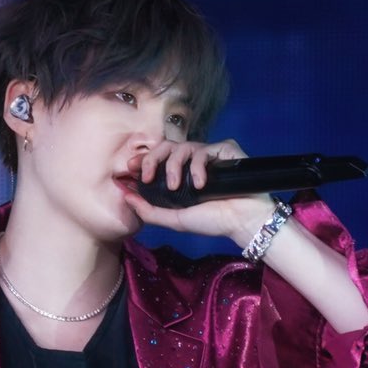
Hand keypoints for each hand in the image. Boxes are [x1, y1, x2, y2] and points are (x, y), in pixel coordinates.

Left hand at [121, 138, 277, 244]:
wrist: (242, 222)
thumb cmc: (213, 222)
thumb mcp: (174, 219)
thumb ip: (149, 210)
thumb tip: (125, 196)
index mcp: (180, 175)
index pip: (158, 158)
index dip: (143, 160)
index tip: (130, 169)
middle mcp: (193, 162)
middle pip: (166, 146)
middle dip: (152, 158)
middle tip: (147, 176)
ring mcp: (209, 155)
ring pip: (183, 146)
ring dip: (174, 166)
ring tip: (177, 187)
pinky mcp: (225, 150)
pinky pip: (205, 148)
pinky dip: (198, 166)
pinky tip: (201, 183)